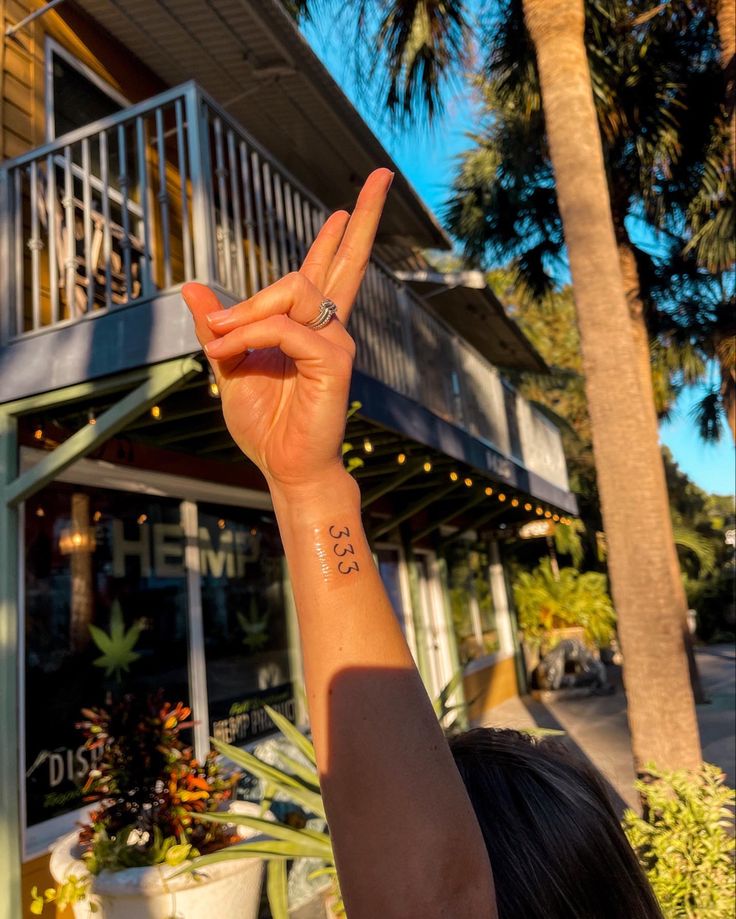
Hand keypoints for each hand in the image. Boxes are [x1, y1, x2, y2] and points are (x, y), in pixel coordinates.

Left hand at [182, 168, 392, 492]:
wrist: (283, 466)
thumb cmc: (264, 423)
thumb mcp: (230, 366)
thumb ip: (219, 326)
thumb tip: (193, 288)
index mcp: (309, 326)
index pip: (326, 272)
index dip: (337, 237)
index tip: (347, 206)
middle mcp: (329, 327)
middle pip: (349, 262)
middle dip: (366, 217)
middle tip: (382, 175)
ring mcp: (336, 341)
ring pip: (294, 290)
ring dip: (248, 309)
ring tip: (220, 336)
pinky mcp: (335, 360)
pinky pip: (287, 327)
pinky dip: (250, 334)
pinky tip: (229, 350)